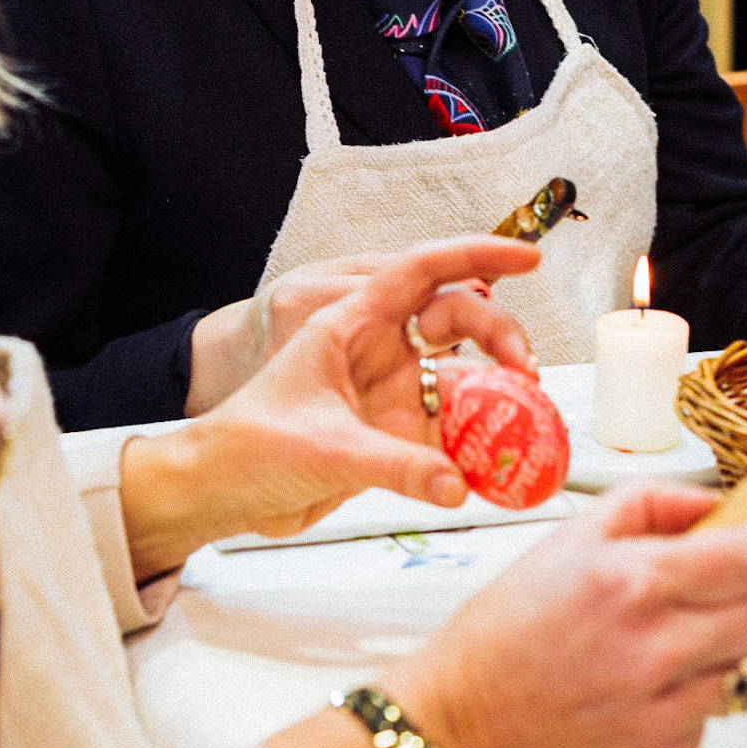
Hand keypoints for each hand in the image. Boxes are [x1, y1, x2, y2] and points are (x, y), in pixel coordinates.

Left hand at [121, 235, 539, 575]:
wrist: (218, 491)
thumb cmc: (247, 445)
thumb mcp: (323, 448)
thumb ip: (394, 466)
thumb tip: (455, 484)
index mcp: (351, 323)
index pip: (423, 270)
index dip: (477, 256)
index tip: (527, 256)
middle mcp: (377, 351)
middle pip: (455, 323)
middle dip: (499, 338)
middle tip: (525, 371)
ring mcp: (389, 394)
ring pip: (460, 380)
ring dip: (497, 395)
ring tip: (527, 421)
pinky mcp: (394, 438)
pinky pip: (449, 434)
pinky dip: (477, 445)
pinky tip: (496, 462)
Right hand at [391, 486, 746, 747]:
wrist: (462, 725)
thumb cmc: (504, 629)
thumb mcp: (567, 538)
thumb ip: (649, 504)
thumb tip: (715, 505)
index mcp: (632, 581)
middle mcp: (657, 648)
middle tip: (719, 591)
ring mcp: (666, 712)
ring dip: (735, 650)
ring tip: (687, 643)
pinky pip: (715, 719)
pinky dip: (695, 700)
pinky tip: (647, 690)